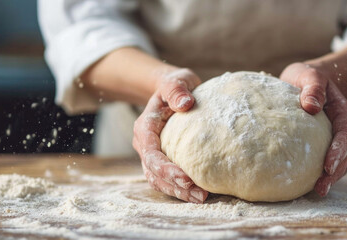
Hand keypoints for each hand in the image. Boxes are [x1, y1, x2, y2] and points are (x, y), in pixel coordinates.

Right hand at [132, 68, 208, 202]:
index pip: (151, 153)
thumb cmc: (175, 86)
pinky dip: (180, 189)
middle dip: (175, 186)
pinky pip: (167, 180)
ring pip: (159, 181)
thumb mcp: (175, 80)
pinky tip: (200, 193)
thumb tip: (185, 103)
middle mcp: (144, 144)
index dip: (166, 169)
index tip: (186, 178)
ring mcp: (152, 155)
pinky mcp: (163, 160)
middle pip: (154, 172)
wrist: (172, 90)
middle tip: (200, 194)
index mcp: (145, 127)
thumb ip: (177, 89)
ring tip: (202, 198)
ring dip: (178, 192)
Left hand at [280, 63, 346, 196]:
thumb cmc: (307, 77)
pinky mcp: (322, 145)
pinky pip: (326, 162)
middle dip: (336, 171)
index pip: (344, 134)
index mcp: (342, 113)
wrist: (305, 80)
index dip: (338, 151)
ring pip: (340, 162)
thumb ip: (313, 87)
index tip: (328, 166)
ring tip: (318, 191)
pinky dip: (322, 174)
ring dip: (331, 178)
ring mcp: (334, 139)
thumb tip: (311, 107)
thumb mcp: (310, 75)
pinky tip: (309, 185)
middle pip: (346, 153)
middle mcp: (342, 129)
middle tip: (322, 186)